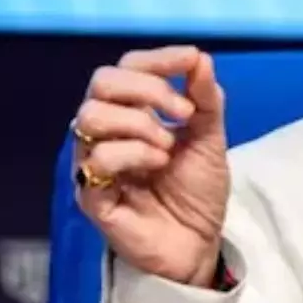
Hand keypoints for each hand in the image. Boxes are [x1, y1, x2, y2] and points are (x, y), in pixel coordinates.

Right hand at [71, 46, 229, 287]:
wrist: (200, 244)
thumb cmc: (197, 192)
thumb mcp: (211, 140)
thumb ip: (206, 100)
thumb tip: (200, 58)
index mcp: (134, 114)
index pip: (126, 68)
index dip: (156, 59)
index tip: (190, 60)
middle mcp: (108, 132)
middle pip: (101, 83)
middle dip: (147, 89)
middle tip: (183, 113)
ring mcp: (95, 162)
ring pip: (90, 116)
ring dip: (139, 124)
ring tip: (168, 147)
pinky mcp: (91, 194)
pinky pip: (96, 159)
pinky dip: (133, 153)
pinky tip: (158, 165)